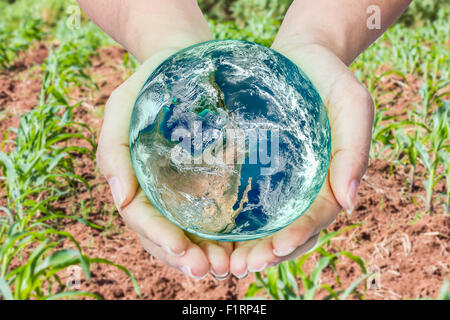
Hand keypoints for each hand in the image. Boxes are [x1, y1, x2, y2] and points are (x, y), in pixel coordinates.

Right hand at [97, 49, 233, 280]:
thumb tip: (119, 199)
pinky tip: (239, 248)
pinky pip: (212, 216)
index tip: (183, 250)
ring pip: (190, 234)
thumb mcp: (122, 107)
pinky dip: (222, 237)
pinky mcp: (207, 182)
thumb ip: (113, 149)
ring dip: (206, 255)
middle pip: (167, 235)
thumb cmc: (150, 84)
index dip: (160, 237)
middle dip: (185, 257)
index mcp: (133, 180)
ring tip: (229, 268)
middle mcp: (158, 191)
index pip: (144, 218)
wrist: (182, 63)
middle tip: (211, 271)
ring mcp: (182, 190)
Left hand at [229, 42, 373, 277]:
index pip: (316, 217)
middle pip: (289, 229)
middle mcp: (305, 186)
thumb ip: (355, 151)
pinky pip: (247, 199)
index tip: (277, 248)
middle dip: (268, 253)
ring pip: (266, 223)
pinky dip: (234, 222)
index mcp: (331, 178)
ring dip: (249, 247)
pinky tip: (213, 232)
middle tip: (242, 266)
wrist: (301, 55)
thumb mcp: (352, 106)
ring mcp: (281, 178)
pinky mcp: (258, 166)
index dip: (298, 236)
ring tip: (224, 262)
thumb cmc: (329, 78)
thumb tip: (349, 203)